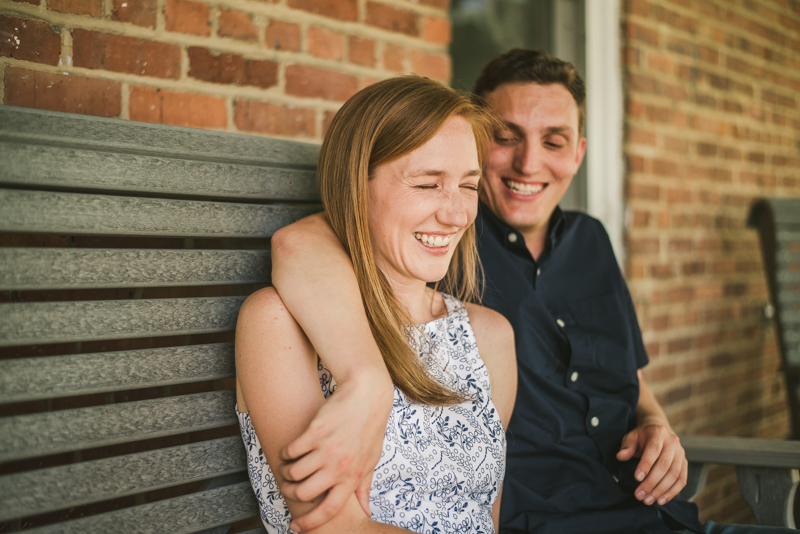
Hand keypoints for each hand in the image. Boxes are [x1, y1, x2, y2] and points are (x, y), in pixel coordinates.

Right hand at [278, 375, 392, 531]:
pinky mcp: (315, 432)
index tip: (296, 527)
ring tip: (289, 465)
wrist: (367, 394)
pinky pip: (290, 451)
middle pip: (304, 494)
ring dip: (286, 471)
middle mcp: (339, 466)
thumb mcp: (372, 459)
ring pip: (293, 473)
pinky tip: (291, 449)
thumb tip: (366, 512)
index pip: (329, 509)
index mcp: (353, 477)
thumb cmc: (370, 427)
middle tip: (289, 484)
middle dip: (291, 492)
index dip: (311, 522)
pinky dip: (286, 453)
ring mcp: (327, 449)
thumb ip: (364, 487)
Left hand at [616, 420, 686, 505]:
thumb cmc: (642, 436)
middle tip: (639, 495)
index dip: (646, 465)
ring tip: (648, 500)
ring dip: (661, 490)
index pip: (653, 450)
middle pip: (664, 465)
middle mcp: (672, 443)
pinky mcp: (684, 464)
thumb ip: (626, 447)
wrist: (659, 430)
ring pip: (674, 475)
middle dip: (651, 482)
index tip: (637, 478)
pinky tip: (660, 500)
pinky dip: (672, 492)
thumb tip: (620, 456)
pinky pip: (681, 480)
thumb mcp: (631, 437)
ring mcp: (680, 454)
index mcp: (658, 433)